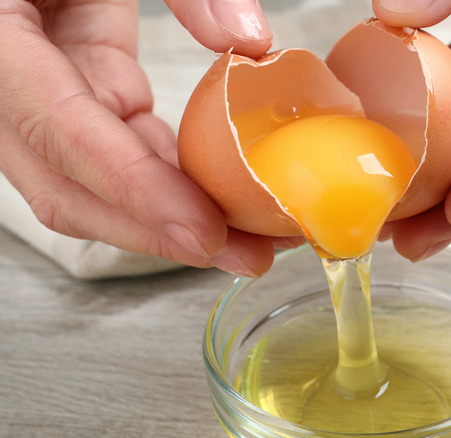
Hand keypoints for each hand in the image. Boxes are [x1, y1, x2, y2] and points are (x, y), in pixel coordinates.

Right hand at [0, 0, 289, 276]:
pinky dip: (167, 177)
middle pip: (65, 183)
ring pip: (88, 181)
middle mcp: (0, 76)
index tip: (201, 230)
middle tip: (243, 256)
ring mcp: (34, 89)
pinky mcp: (72, 85)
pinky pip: (115, 146)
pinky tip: (218, 196)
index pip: (56, 129)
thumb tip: (251, 43)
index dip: (130, 188)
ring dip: (168, 217)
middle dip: (156, 231)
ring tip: (245, 242)